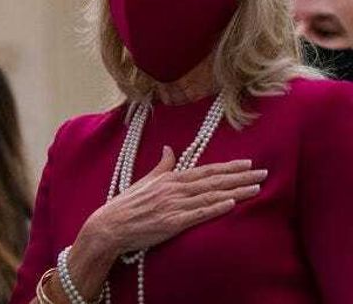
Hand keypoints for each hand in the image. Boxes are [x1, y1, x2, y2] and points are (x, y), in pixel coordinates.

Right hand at [80, 146, 265, 259]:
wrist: (111, 225)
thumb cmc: (127, 204)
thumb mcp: (144, 181)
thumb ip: (161, 166)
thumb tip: (169, 149)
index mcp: (169, 179)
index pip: (204, 170)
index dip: (227, 167)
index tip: (247, 163)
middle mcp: (174, 189)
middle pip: (213, 181)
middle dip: (239, 176)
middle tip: (262, 173)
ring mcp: (174, 205)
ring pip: (210, 195)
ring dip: (235, 191)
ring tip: (256, 187)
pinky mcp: (172, 222)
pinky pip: (198, 214)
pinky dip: (215, 208)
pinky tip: (231, 204)